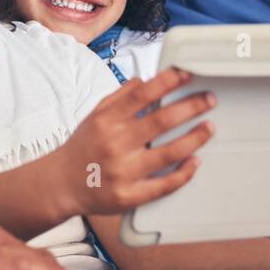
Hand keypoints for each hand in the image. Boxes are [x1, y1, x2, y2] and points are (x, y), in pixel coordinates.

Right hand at [46, 67, 214, 216]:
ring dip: (194, 138)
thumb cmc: (83, 146)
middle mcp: (115, 144)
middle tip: (209, 99)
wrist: (60, 184)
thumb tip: (145, 79)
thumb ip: (120, 97)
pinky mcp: (129, 196)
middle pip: (161, 121)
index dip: (167, 81)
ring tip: (209, 127)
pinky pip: (163, 186)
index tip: (187, 73)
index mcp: (107, 121)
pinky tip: (195, 161)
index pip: (141, 95)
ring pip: (168, 153)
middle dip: (190, 107)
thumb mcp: (95, 116)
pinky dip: (183, 174)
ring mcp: (123, 172)